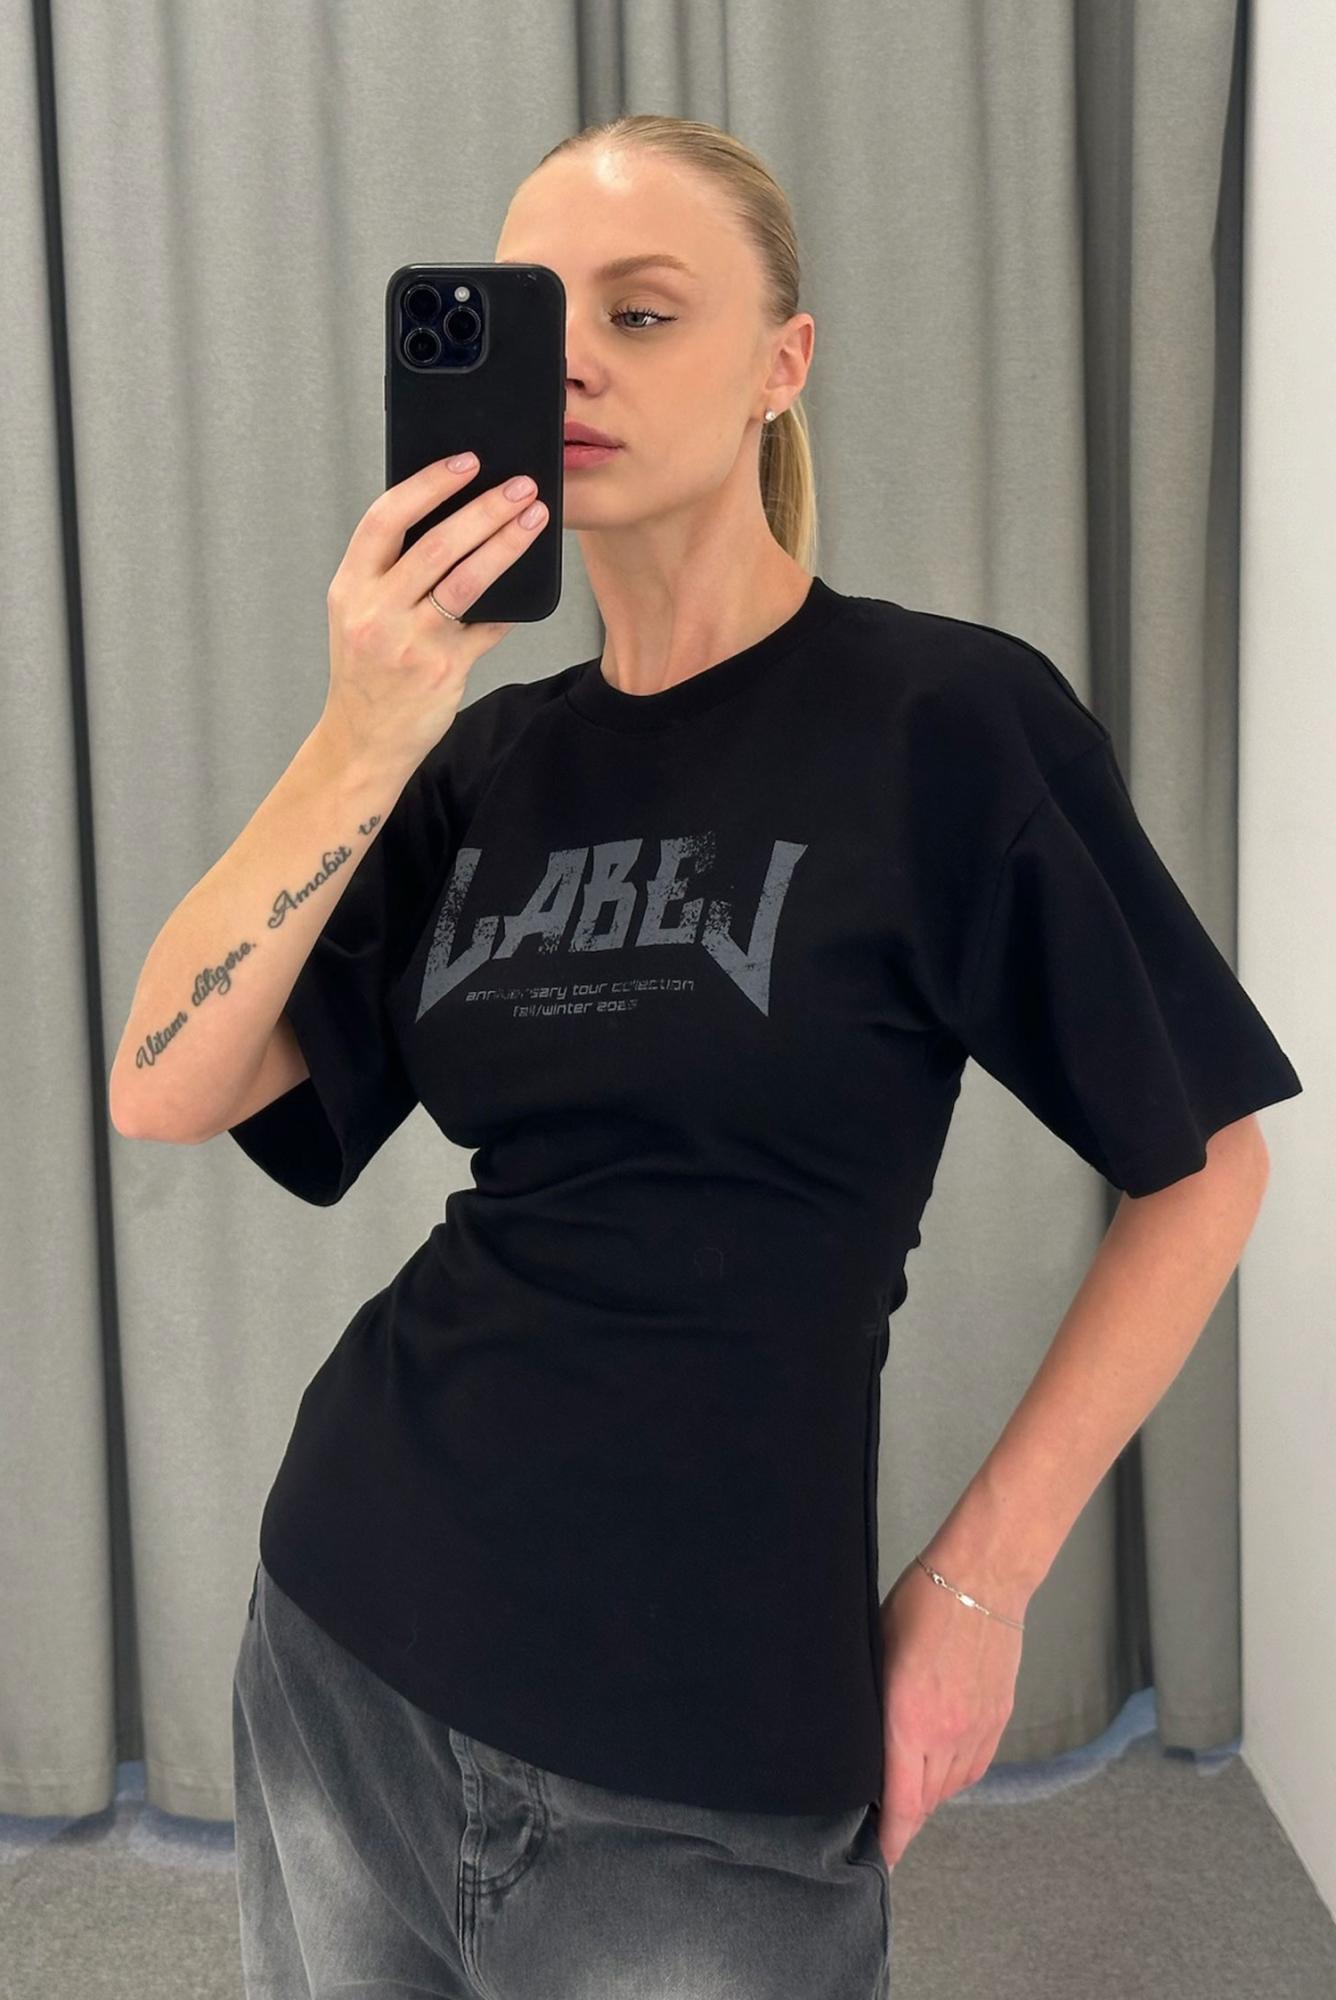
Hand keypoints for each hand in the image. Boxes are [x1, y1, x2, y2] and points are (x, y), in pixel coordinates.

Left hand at [875, 1553, 1026, 1870]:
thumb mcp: (878, 1652)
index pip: (902, 1802)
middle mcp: (948, 1736)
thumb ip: (875, 1705)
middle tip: (884, 1816)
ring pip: (953, 1786)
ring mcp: (979, 1729)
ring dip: (931, 1795)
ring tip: (910, 1789)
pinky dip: (957, 1775)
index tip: (880, 1858)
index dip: (891, 1838)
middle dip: (905, 1815)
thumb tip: (863, 1736)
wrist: (981, 1581)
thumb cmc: (919, 1606)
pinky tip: (943, 1765)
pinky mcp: (1000, 1718)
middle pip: (927, 1800)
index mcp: (910, 1723)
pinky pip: (976, 1765)